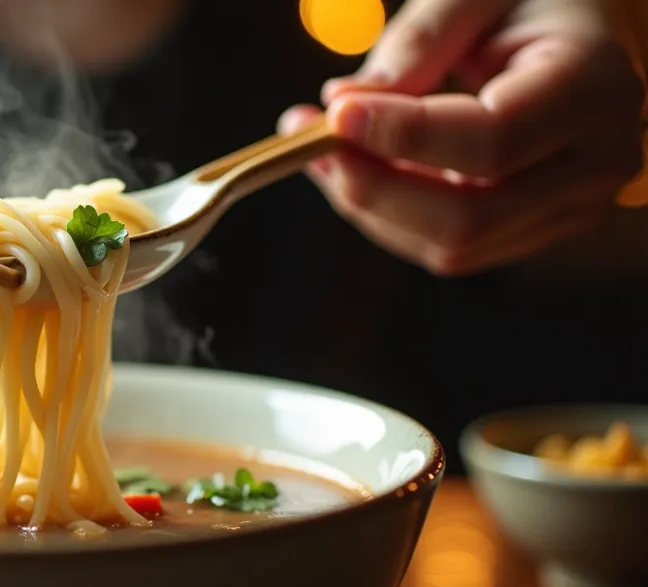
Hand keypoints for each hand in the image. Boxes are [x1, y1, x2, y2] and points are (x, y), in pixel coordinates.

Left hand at [280, 0, 644, 275]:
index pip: (491, 140)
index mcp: (595, 88)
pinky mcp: (532, 230)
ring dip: (368, 204)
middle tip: (306, 140)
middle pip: (468, 216)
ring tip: (318, 147)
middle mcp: (596, 161)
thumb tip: (347, 103)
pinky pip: (447, 247)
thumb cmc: (529, 4)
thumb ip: (420, 40)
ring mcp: (570, 207)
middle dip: (371, 187)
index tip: (335, 114)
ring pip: (449, 245)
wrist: (580, 38)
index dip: (404, 136)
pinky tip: (356, 167)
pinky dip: (388, 214)